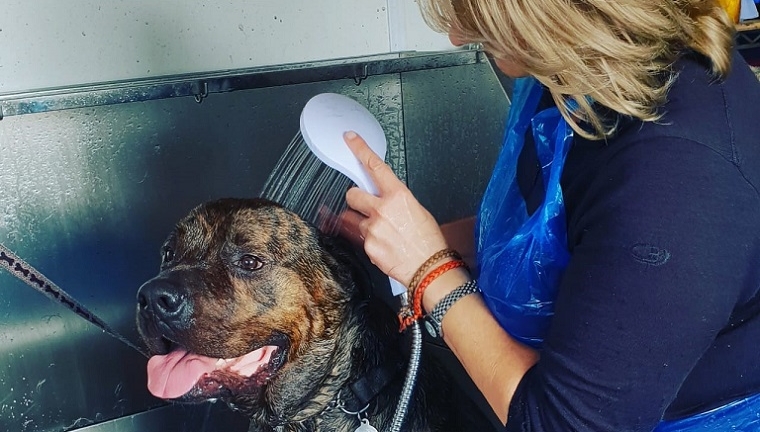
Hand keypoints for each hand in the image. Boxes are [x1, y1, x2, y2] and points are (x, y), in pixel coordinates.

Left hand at [341, 131, 447, 285]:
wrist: (430, 268)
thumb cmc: (429, 241)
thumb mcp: (418, 210)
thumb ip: (396, 200)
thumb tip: (384, 197)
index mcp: (398, 196)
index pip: (374, 166)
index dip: (359, 149)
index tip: (350, 139)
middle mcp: (382, 211)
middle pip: (352, 194)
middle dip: (356, 198)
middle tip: (367, 206)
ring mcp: (371, 230)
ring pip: (350, 217)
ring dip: (359, 220)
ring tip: (378, 230)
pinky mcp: (367, 246)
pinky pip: (357, 237)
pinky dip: (366, 239)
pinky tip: (382, 244)